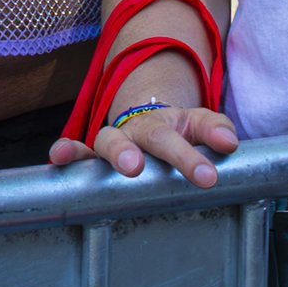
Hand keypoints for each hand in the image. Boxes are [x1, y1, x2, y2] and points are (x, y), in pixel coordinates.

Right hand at [47, 104, 238, 187]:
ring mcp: (115, 141)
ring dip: (117, 152)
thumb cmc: (174, 131)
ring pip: (111, 141)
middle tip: (174, 165)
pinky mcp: (92, 155)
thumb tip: (229, 142)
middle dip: (166, 152)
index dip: (203, 146)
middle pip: (155, 137)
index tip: (215, 167)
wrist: (141, 119)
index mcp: (172, 123)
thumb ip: (215, 129)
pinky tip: (58, 159)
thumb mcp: (198, 124)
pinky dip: (67, 152)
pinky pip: (78, 152)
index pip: (194, 129)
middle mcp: (141, 129)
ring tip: (128, 165)